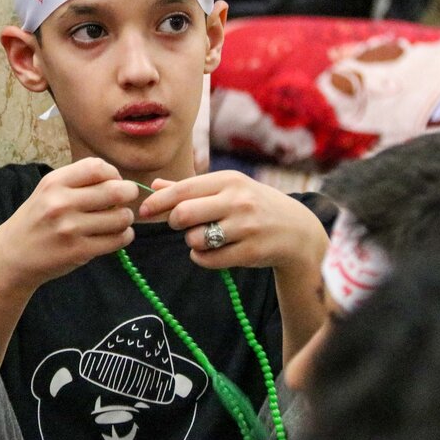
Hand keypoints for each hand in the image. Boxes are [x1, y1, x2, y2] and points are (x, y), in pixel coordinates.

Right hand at [0, 157, 139, 292]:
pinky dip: (124, 236)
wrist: (13, 255)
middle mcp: (61, 203)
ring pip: (121, 217)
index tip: (114, 181)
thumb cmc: (36, 220)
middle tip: (127, 198)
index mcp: (54, 183)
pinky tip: (117, 235)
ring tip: (118, 220)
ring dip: (126, 218)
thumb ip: (77, 182)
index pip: (97, 167)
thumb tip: (118, 180)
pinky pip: (117, 240)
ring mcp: (70, 229)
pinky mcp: (78, 251)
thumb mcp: (47, 191)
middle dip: (129, 193)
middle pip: (115, 190)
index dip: (113, 173)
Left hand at [137, 170, 326, 272]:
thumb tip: (155, 184)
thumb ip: (190, 188)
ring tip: (205, 237)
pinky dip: (202, 258)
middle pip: (183, 214)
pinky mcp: (250, 252)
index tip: (143, 210)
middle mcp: (238, 201)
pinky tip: (212, 251)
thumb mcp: (227, 188)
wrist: (296, 230)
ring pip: (195, 239)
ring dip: (191, 241)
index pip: (182, 190)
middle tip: (182, 225)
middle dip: (175, 222)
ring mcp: (246, 227)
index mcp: (229, 180)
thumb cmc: (253, 205)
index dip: (157, 202)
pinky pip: (208, 260)